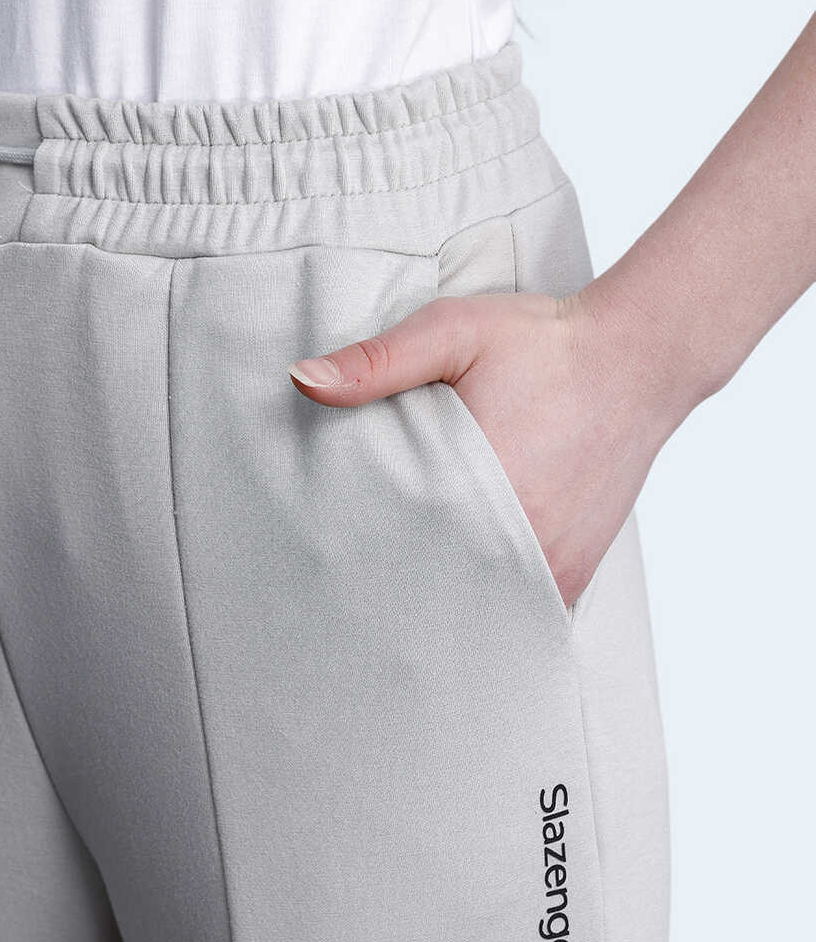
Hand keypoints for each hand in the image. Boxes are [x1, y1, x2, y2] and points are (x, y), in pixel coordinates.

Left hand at [287, 288, 678, 608]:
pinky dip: (490, 605)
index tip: (333, 568)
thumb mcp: (453, 331)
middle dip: (397, 593)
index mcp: (478, 488)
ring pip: (479, 610)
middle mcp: (520, 540)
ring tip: (402, 603)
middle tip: (354, 596)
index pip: (397, 553)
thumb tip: (303, 381)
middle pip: (435, 593)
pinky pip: (519, 610)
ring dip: (444, 604)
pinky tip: (459, 597)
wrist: (638, 359)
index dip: (361, 564)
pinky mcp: (574, 573)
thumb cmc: (544, 343)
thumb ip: (378, 361)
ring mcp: (551, 564)